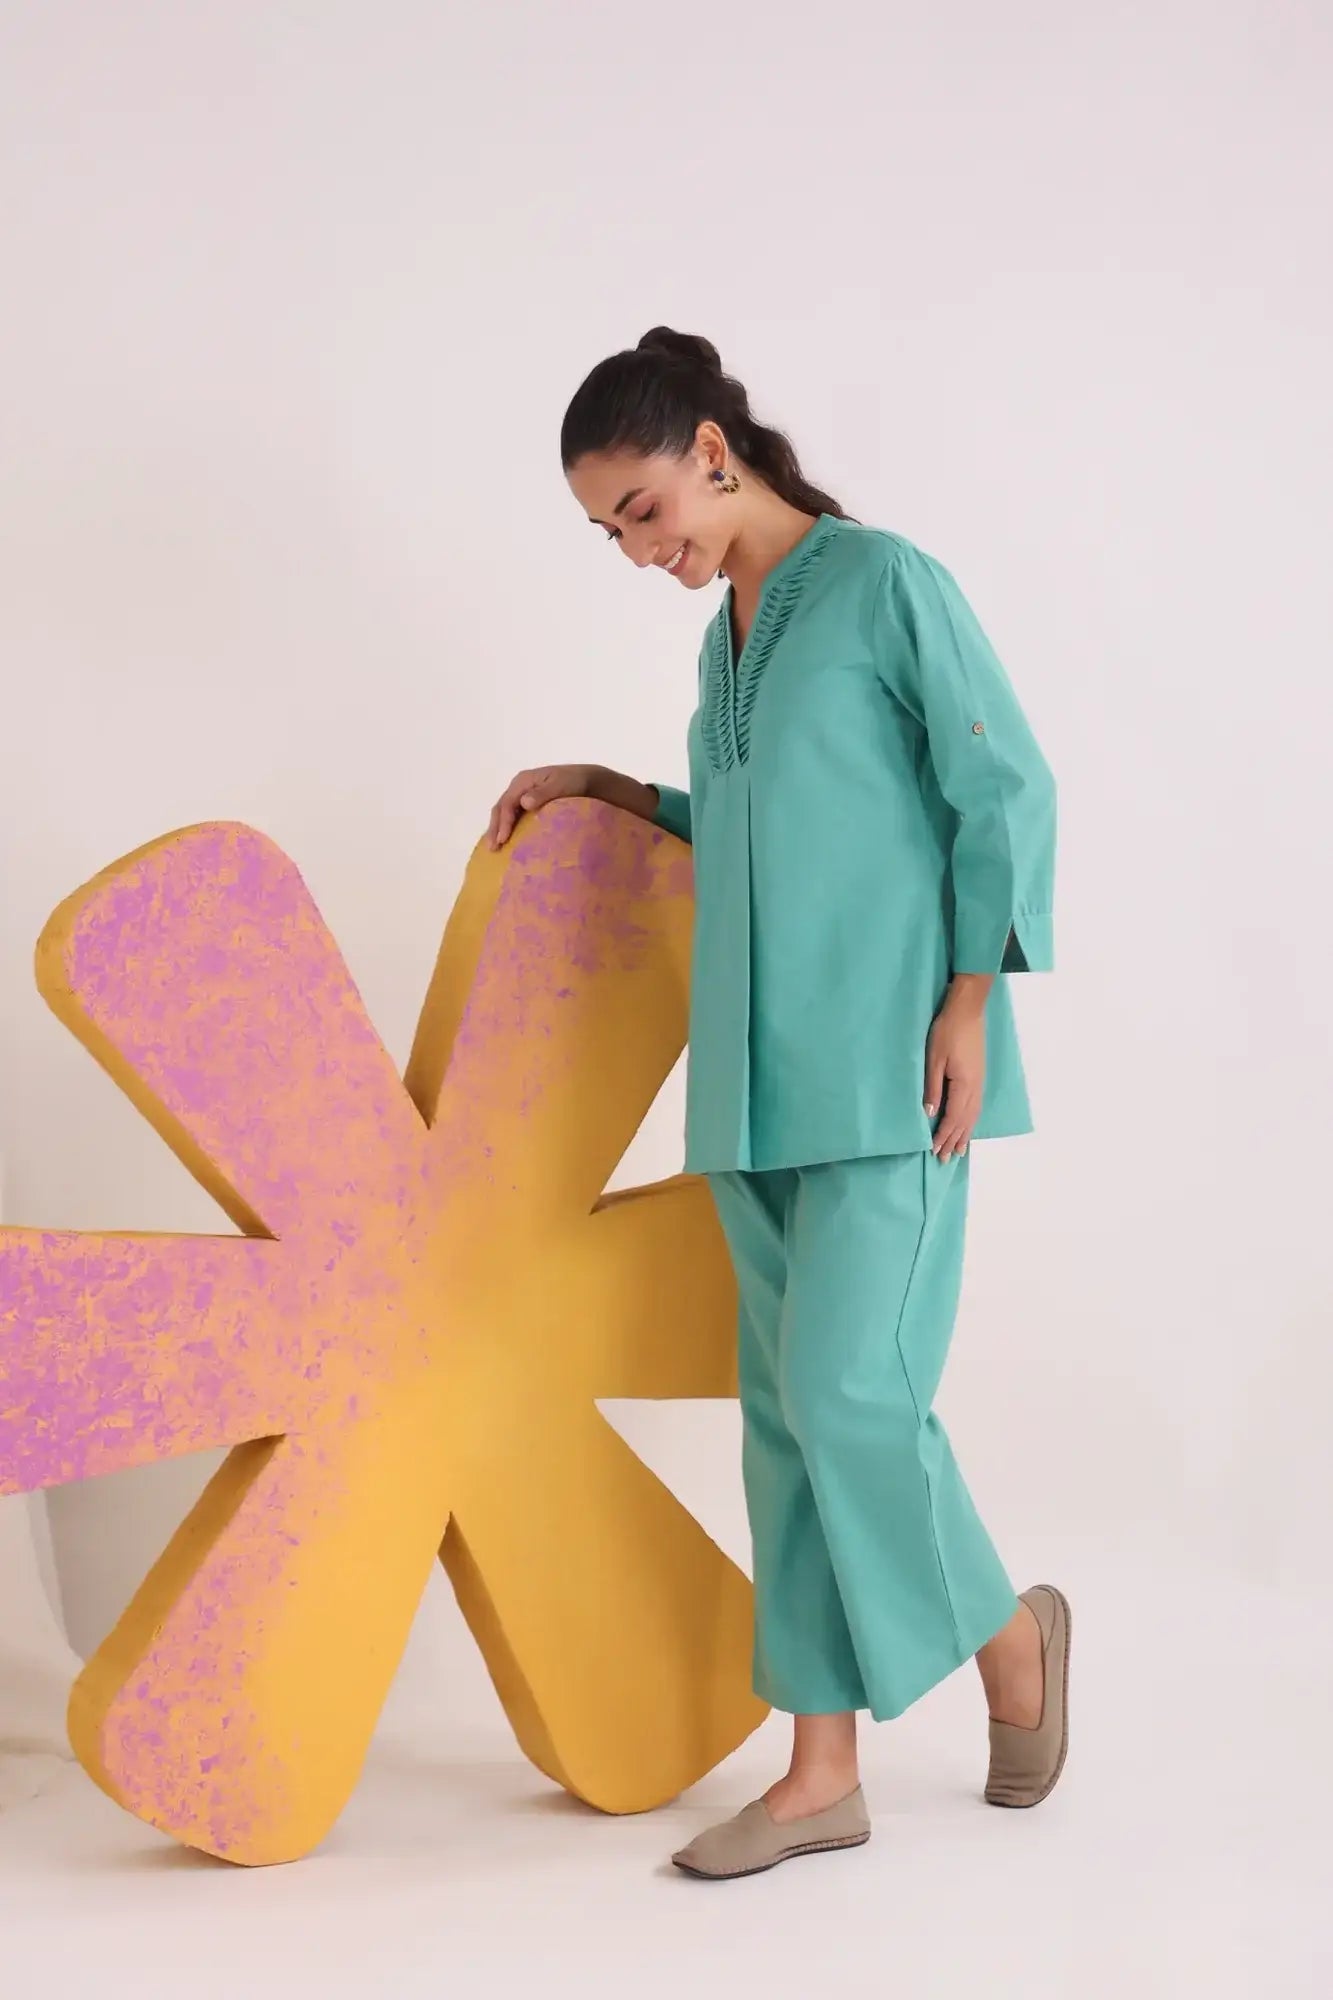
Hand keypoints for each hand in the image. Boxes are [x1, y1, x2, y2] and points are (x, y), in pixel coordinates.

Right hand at [488, 764, 602, 849]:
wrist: (588, 780)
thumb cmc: (575, 782)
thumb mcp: (561, 785)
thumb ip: (543, 793)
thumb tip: (524, 803)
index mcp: (523, 781)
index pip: (507, 803)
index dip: (503, 822)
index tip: (503, 839)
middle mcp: (519, 787)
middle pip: (501, 808)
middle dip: (495, 828)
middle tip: (492, 848)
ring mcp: (523, 795)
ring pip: (504, 812)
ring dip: (498, 829)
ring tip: (494, 848)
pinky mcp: (529, 804)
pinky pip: (513, 815)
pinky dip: (507, 827)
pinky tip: (506, 840)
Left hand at [924, 980, 989, 1162]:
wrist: (967, 1010)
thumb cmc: (947, 1032)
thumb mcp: (934, 1060)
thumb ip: (933, 1088)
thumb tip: (930, 1114)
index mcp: (964, 1085)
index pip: (952, 1118)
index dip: (943, 1136)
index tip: (934, 1151)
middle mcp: (975, 1088)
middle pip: (965, 1121)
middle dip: (954, 1140)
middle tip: (945, 1159)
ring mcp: (979, 1082)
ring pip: (973, 1115)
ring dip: (965, 1134)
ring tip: (959, 1150)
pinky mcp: (979, 1075)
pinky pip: (976, 1106)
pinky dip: (970, 1120)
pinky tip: (967, 1124)